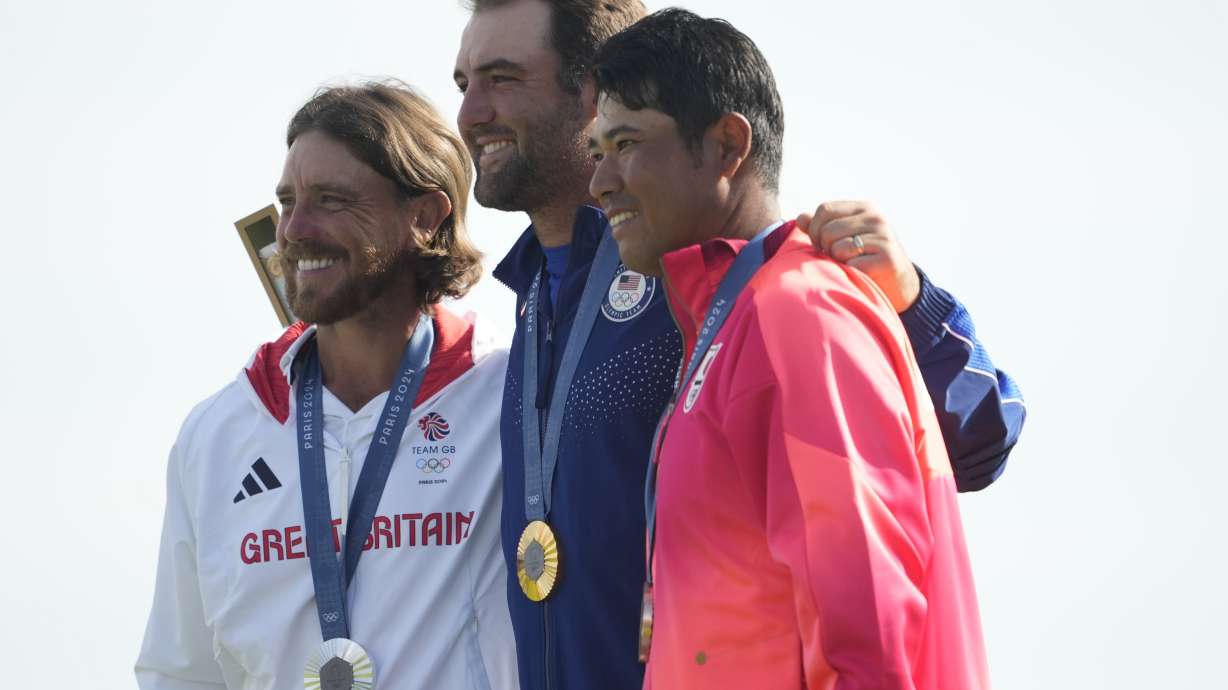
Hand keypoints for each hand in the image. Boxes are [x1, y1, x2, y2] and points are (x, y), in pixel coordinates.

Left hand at [796, 201, 920, 312]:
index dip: (814, 229)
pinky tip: (861, 272)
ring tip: (850, 264)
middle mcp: (876, 218)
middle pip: (827, 229)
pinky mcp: (887, 257)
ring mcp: (883, 236)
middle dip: (824, 248)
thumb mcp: (844, 237)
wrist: (899, 285)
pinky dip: (849, 272)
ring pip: (836, 246)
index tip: (821, 245)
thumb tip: (800, 218)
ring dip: (837, 260)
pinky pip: (850, 263)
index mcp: (864, 208)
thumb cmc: (865, 259)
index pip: (824, 209)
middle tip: (836, 258)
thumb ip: (820, 227)